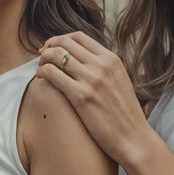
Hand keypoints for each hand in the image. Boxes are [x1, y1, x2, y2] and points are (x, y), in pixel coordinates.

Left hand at [36, 32, 151, 167]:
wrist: (132, 138)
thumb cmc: (124, 114)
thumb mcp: (119, 80)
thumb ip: (103, 67)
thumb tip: (82, 58)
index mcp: (111, 59)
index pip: (78, 36)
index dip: (60, 39)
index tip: (52, 48)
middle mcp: (101, 65)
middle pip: (64, 42)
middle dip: (48, 47)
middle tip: (41, 57)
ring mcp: (91, 79)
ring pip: (54, 55)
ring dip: (42, 59)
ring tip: (40, 69)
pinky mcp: (81, 96)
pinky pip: (51, 74)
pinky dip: (42, 73)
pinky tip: (41, 79)